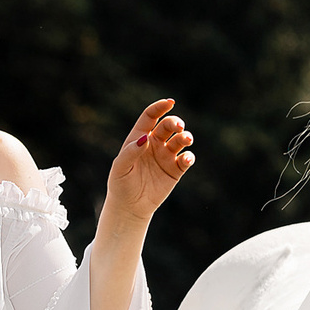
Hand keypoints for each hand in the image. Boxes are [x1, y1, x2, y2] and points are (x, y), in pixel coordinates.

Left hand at [103, 98, 193, 218]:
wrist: (129, 207)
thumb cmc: (120, 184)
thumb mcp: (120, 168)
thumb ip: (131, 152)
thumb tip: (145, 138)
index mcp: (140, 138)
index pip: (151, 117)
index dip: (160, 108)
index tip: (170, 102)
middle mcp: (155, 144)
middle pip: (168, 126)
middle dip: (175, 123)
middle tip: (179, 127)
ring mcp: (166, 156)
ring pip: (180, 140)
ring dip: (185, 137)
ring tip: (186, 139)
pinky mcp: (175, 170)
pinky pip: (186, 160)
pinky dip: (189, 157)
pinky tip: (186, 159)